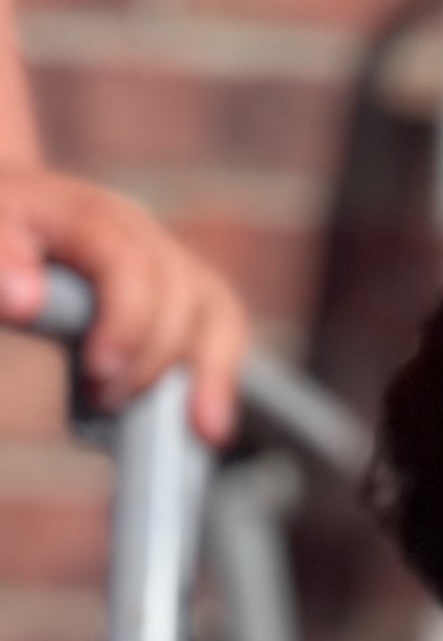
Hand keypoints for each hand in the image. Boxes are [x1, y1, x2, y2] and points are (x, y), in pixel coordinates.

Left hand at [0, 166, 248, 444]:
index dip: (127, 320)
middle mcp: (138, 229)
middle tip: (104, 401)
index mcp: (85, 214)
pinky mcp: (186, 289)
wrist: (14, 213)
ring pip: (213, 310)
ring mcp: (167, 256)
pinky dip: (220, 378)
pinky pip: (223, 329)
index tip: (100, 372)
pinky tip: (209, 427)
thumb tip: (23, 301)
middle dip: (149, 359)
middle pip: (177, 292)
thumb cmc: (3, 232)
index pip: (129, 261)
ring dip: (199, 374)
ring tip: (178, 427)